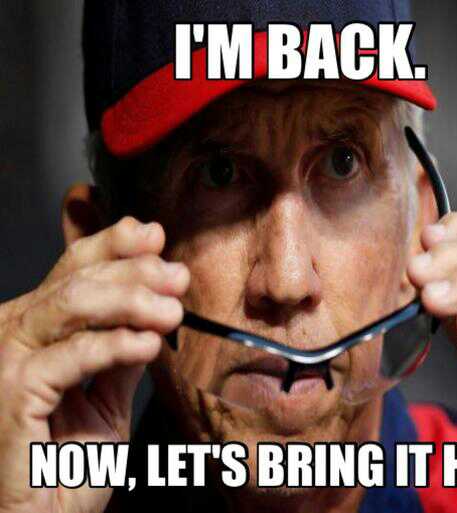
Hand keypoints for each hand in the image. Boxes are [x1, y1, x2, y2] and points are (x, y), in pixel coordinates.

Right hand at [0, 217, 188, 512]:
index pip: (75, 270)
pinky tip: (148, 344)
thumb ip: (122, 352)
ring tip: (171, 311)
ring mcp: (5, 360)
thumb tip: (154, 313)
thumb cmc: (66, 463)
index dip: (114, 246)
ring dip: (131, 300)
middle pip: (77, 279)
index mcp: (36, 329)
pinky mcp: (9, 392)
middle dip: (136, 271)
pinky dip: (115, 345)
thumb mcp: (107, 397)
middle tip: (177, 276)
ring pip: (71, 305)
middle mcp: (14, 333)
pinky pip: (70, 356)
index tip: (155, 237)